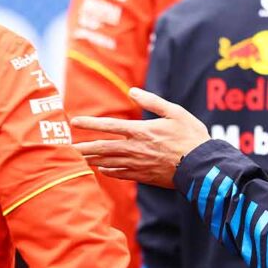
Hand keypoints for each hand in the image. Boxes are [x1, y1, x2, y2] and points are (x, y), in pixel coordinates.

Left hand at [72, 88, 209, 188]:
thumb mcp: (175, 112)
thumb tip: (133, 91)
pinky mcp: (143, 176)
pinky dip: (108, 171)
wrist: (201, 166)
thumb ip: (152, 101)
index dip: (89, 124)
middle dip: (82, 147)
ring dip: (91, 160)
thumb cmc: (191, 136)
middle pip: (102, 148)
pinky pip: (120, 174)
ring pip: (108, 162)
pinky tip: (101, 169)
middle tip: (66, 148)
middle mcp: (135, 149)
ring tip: (77, 159)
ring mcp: (138, 164)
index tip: (74, 122)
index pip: (108, 126)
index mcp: (141, 131)